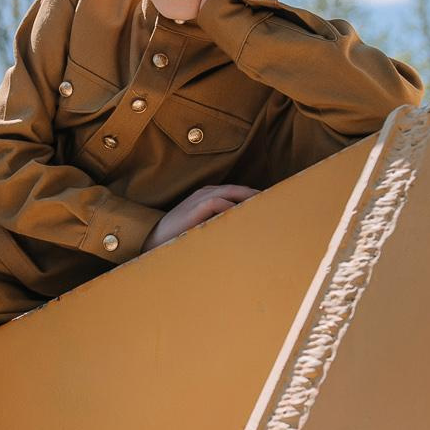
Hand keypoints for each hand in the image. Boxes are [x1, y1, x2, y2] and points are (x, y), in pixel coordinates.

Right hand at [144, 184, 258, 250]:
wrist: (152, 241)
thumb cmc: (179, 236)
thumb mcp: (203, 226)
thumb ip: (220, 223)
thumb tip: (243, 231)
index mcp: (207, 196)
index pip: (235, 191)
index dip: (253, 196)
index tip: (269, 205)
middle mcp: (204, 193)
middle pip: (237, 189)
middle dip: (256, 195)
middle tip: (276, 204)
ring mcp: (199, 199)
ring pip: (230, 192)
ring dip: (248, 199)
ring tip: (265, 208)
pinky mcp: (194, 209)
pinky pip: (218, 203)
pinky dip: (232, 208)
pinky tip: (243, 217)